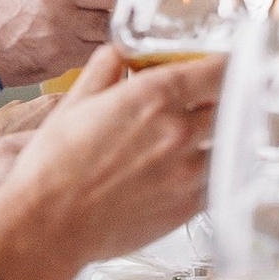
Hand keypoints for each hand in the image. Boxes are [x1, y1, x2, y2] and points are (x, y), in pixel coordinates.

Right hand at [0, 47, 223, 279]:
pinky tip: (194, 167)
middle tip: (216, 97)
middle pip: (231, 103)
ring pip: (229, 141)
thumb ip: (106, 68)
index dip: (227, 64)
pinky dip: (214, 168)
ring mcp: (188, 171)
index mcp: (153, 96)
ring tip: (205, 134)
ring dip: (221, 134)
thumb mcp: (75, 102)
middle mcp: (178, 130)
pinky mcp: (188, 205)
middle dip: (226, 97)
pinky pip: (219, 178)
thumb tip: (120, 53)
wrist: (47, 226)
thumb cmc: (53, 169)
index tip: (226, 64)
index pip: (217, 68)